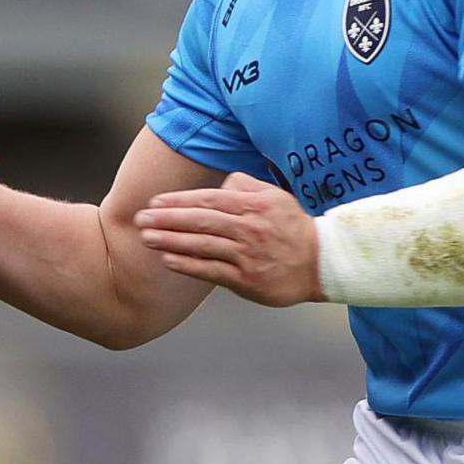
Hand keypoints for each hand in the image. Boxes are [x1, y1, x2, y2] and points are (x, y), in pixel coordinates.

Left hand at [135, 172, 322, 305]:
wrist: (322, 263)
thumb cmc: (293, 228)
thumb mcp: (275, 197)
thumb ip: (245, 186)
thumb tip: (220, 183)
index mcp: (253, 206)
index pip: (208, 201)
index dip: (178, 201)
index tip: (154, 202)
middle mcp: (249, 228)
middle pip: (200, 221)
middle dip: (166, 219)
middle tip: (140, 219)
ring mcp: (247, 255)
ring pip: (202, 245)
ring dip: (171, 241)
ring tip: (147, 238)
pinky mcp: (247, 279)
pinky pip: (211, 271)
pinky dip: (188, 265)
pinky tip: (169, 259)